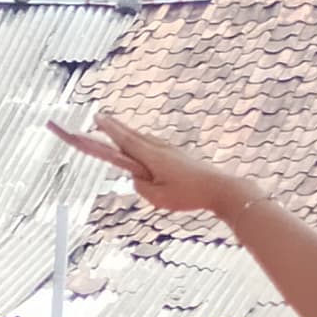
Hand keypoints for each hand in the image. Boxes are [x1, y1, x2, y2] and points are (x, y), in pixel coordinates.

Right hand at [49, 109, 238, 218]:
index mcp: (152, 157)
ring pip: (143, 138)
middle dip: (115, 126)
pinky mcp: (177, 154)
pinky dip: (140, 141)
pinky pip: (152, 144)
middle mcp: (160, 148)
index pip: (125, 140)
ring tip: (115, 128)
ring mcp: (170, 149)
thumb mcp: (157, 198)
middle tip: (100, 118)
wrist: (219, 188)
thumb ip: (141, 186)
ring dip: (127, 133)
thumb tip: (135, 177)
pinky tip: (141, 144)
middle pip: (132, 135)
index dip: (110, 129)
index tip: (97, 118)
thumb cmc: (188, 195)